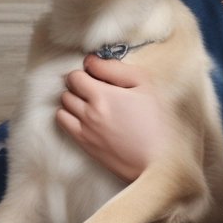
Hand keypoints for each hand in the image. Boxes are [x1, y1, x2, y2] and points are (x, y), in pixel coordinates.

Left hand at [56, 54, 169, 182]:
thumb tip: (92, 61)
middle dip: (79, 86)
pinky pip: (64, 124)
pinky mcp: (85, 145)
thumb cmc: (157, 121)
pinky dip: (69, 117)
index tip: (99, 77)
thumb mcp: (145, 86)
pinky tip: (86, 118)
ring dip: (73, 101)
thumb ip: (116, 69)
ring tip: (91, 104)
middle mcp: (88, 112)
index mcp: (102, 95)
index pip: (75, 76)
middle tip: (97, 90)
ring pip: (63, 107)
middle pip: (68, 90)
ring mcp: (84, 130)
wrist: (159, 161)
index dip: (86, 72)